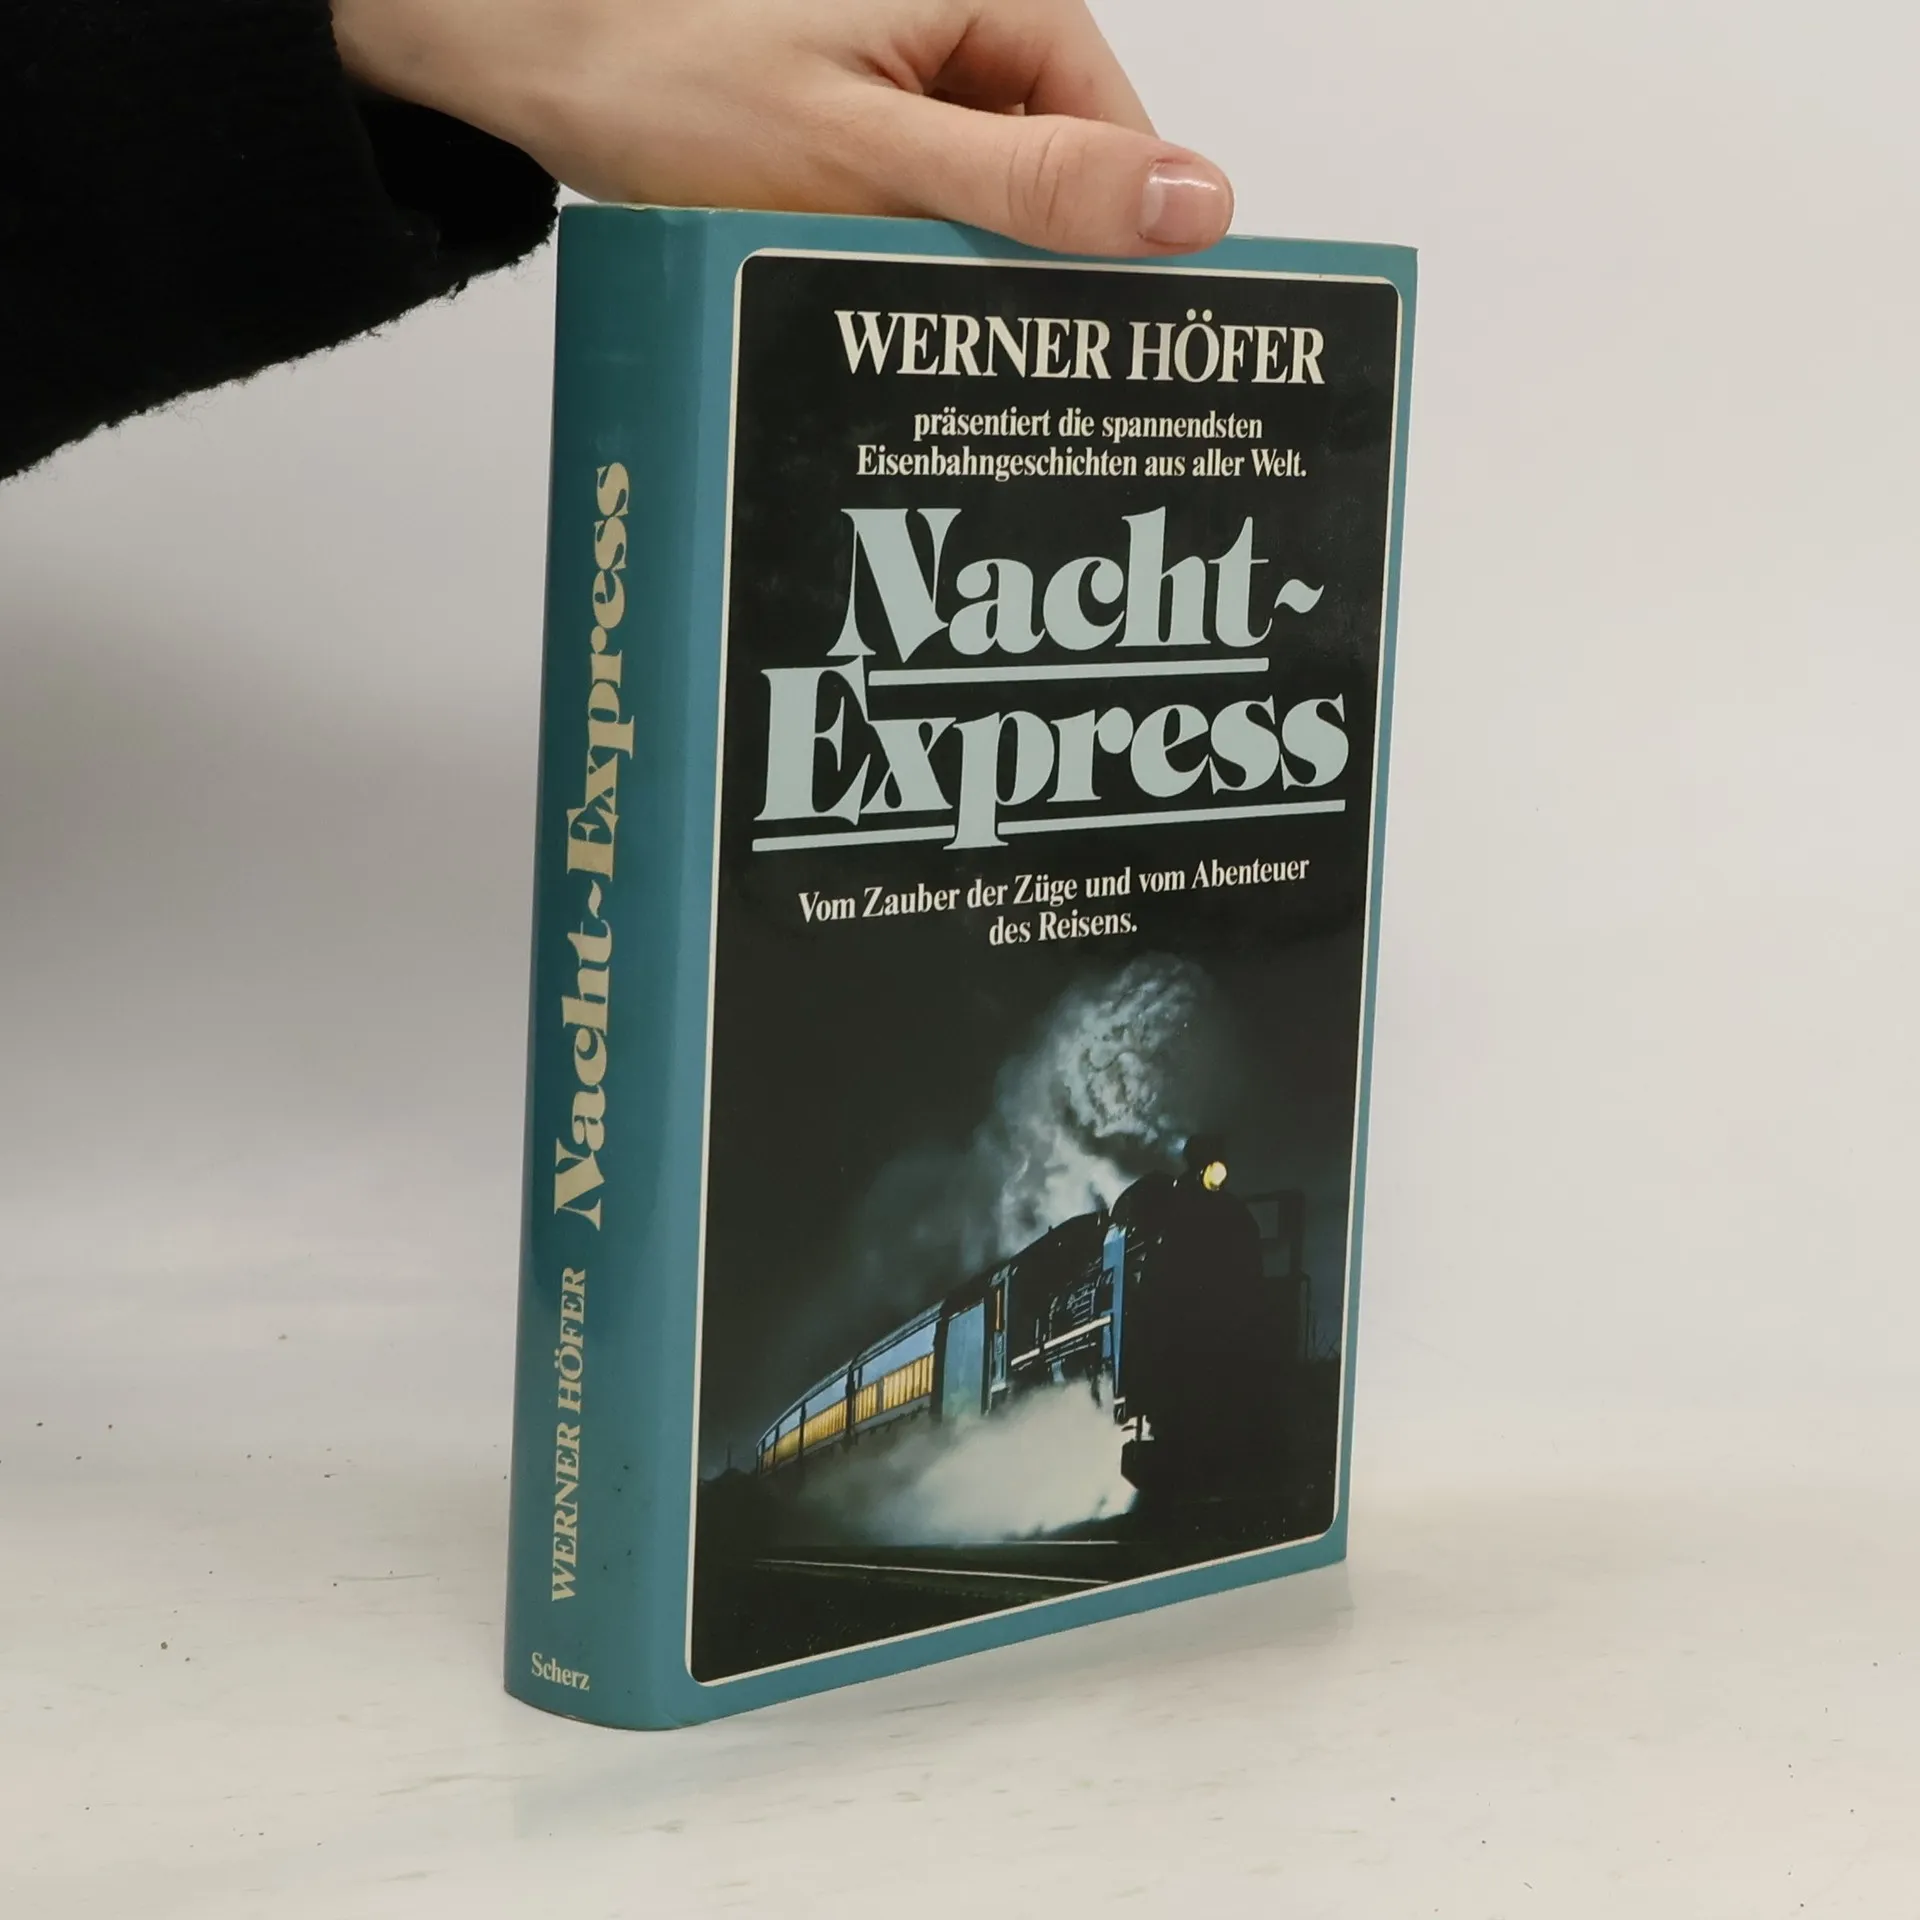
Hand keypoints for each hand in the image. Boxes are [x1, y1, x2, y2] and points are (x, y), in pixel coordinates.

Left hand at [332, 0, 1232, 255]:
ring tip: (899, 308)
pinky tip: (864, 284)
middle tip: (973, 341)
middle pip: (1055, 166)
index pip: (1116, 134)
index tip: (1096, 341)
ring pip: (987, 192)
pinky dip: (904, 247)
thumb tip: (1192, 202)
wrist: (534, 60)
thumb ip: (1034, 186)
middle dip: (1020, 258)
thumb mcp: (875, 155)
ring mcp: (913, 69)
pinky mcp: (867, 112)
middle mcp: (964, 21)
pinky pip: (925, 193)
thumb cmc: (672, 81)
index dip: (1109, 239)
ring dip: (954, 261)